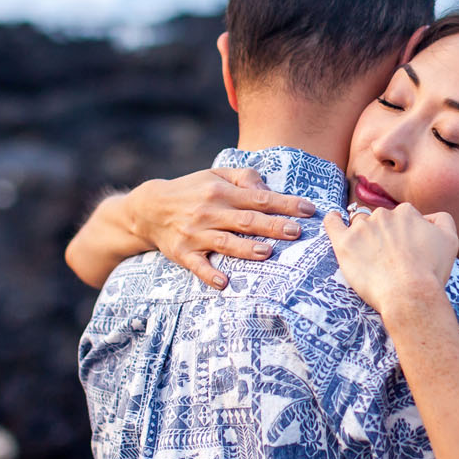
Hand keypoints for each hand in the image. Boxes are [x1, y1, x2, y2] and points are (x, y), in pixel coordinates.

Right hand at [128, 168, 316, 288]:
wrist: (149, 209)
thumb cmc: (192, 190)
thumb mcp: (216, 175)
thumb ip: (245, 178)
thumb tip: (268, 190)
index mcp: (221, 191)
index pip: (259, 198)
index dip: (285, 204)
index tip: (309, 210)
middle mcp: (209, 212)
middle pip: (246, 221)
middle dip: (272, 226)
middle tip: (296, 232)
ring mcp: (195, 234)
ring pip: (225, 242)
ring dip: (246, 249)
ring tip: (267, 253)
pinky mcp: (182, 253)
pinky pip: (197, 266)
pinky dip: (209, 275)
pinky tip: (224, 283)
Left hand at [322, 203, 457, 316]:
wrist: (409, 294)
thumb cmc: (430, 272)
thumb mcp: (450, 241)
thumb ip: (442, 220)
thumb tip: (429, 217)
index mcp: (406, 212)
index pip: (401, 216)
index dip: (402, 232)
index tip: (403, 249)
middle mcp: (383, 215)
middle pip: (379, 219)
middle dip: (382, 233)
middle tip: (387, 258)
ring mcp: (362, 228)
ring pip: (358, 223)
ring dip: (362, 234)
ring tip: (367, 254)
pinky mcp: (344, 243)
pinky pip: (332, 223)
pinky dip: (333, 220)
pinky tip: (335, 220)